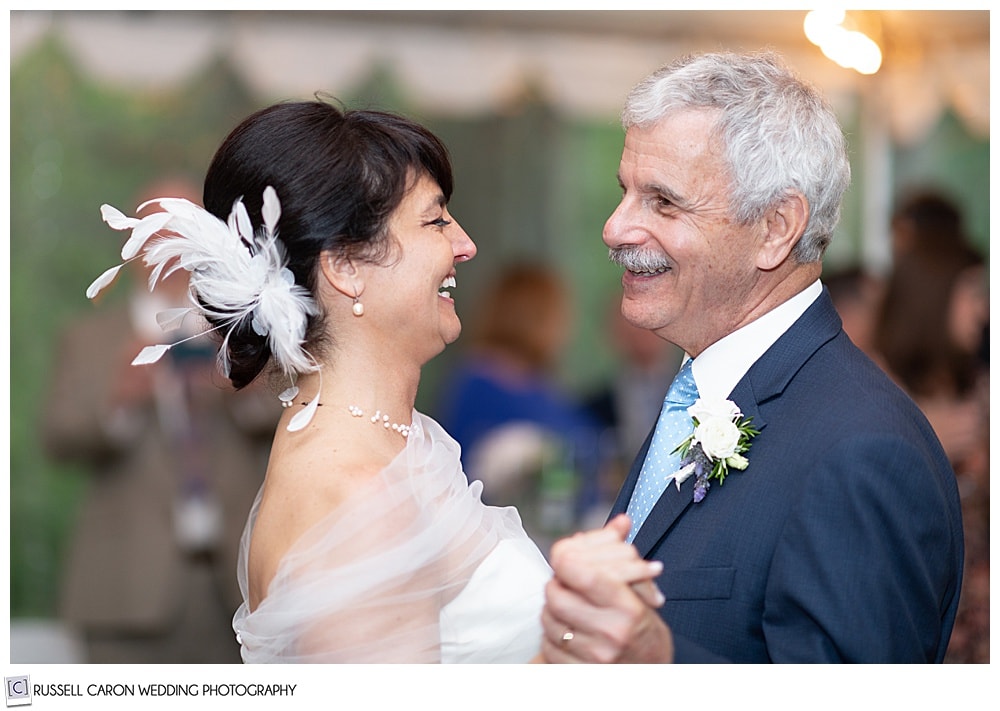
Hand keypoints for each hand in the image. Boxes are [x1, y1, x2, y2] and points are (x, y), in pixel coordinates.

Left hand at [541, 514, 674, 662]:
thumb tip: (620, 521)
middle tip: (564, 583)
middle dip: (556, 584)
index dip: (567, 561)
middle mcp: (610, 633)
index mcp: (628, 608)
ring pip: (548, 620)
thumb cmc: (643, 629)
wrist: (652, 672)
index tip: (566, 560)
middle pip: (557, 595)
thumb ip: (623, 555)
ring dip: (551, 609)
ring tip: (566, 605)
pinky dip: (550, 635)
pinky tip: (566, 630)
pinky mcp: (577, 672)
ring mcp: (592, 656)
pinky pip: (546, 646)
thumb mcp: (640, 591)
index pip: (583, 574)